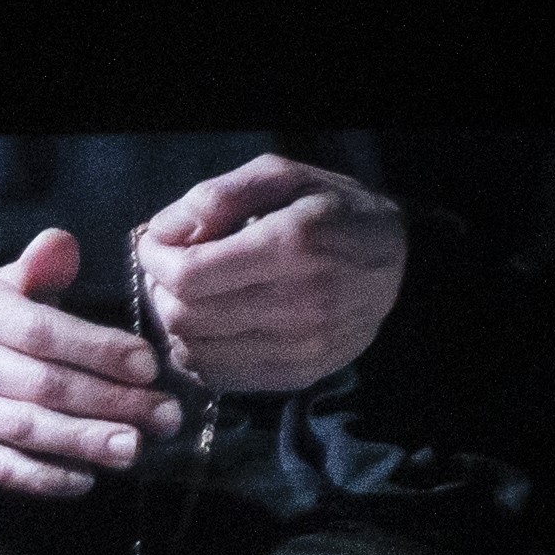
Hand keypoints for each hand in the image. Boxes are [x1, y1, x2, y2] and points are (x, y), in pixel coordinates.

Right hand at [0, 225, 181, 498]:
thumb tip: (61, 244)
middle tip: (163, 415)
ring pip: (26, 430)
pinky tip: (86, 480)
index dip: (98, 350)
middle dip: (109, 401)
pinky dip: (45, 478)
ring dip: (84, 442)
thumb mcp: (3, 286)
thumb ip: (38, 267)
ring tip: (134, 448)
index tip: (148, 366)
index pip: (41, 332)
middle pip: (43, 385)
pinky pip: (3, 470)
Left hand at [130, 158, 407, 393]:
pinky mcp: (296, 377)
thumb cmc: (336, 212)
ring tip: (188, 295)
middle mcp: (298, 304)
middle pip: (185, 316)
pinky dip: (197, 352)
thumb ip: (219, 195)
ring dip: (174, 324)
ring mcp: (299, 348)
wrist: (401, 266)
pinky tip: (209, 325)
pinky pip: (218, 377)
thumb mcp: (286, 177)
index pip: (190, 274)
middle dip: (160, 291)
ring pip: (195, 352)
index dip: (155, 261)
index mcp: (293, 245)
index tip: (153, 245)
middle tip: (167, 270)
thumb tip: (161, 231)